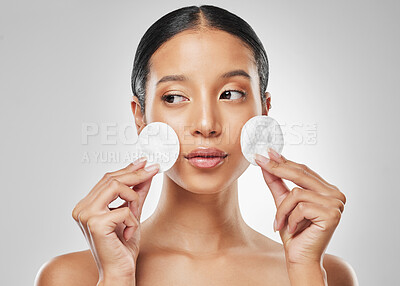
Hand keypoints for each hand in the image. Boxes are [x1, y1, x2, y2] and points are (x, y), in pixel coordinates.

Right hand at [72, 157, 158, 281]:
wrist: (119, 271)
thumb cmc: (122, 247)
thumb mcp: (132, 214)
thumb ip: (137, 194)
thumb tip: (146, 173)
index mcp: (87, 205)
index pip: (107, 179)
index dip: (128, 169)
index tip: (144, 162)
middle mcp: (82, 208)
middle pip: (111, 178)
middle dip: (136, 174)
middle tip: (153, 169)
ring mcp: (86, 215)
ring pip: (116, 186)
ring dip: (134, 199)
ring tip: (135, 214)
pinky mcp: (95, 223)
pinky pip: (124, 209)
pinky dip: (133, 220)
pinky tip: (128, 233)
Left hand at [254, 148, 345, 265]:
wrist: (299, 257)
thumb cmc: (293, 231)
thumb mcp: (282, 203)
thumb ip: (277, 182)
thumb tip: (266, 162)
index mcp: (326, 189)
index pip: (303, 170)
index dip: (284, 160)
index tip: (267, 151)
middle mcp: (335, 194)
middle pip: (301, 175)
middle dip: (277, 168)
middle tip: (259, 160)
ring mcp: (336, 204)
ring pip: (297, 193)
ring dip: (282, 210)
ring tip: (280, 223)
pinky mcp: (332, 214)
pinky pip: (300, 207)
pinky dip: (290, 218)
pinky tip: (292, 229)